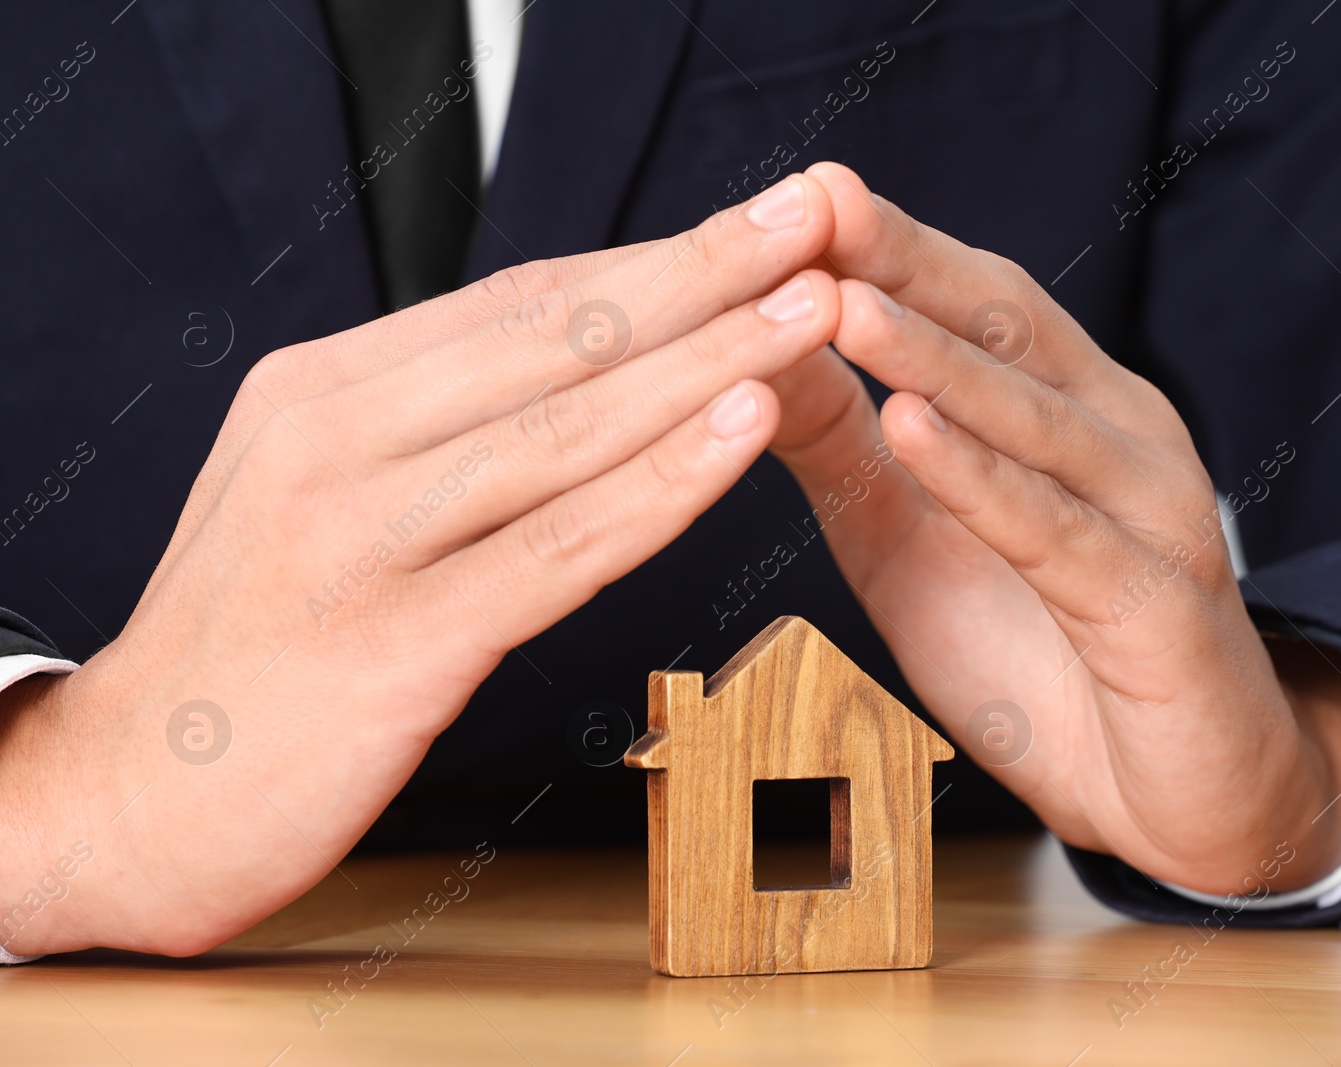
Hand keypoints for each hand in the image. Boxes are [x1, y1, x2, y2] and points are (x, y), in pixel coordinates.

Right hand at [0, 175, 840, 954]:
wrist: (125, 799)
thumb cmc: (248, 647)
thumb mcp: (312, 496)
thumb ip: (422, 431)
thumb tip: (568, 369)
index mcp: (322, 392)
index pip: (519, 303)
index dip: (651, 261)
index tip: (754, 227)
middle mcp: (336, 441)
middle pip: (556, 338)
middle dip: (704, 275)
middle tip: (816, 220)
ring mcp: (359, 539)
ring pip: (569, 428)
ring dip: (710, 360)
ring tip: (815, 308)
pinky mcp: (393, 646)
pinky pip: (558, 548)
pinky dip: (664, 483)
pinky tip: (745, 428)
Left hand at [770, 164, 1340, 894]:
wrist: (1182, 797)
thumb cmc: (1043, 657)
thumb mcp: (912, 544)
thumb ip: (849, 451)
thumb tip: (765, 355)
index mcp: (1070, 411)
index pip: (977, 306)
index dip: (891, 250)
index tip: (802, 195)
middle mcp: (1122, 439)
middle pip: (1009, 329)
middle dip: (907, 266)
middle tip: (817, 201)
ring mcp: (1150, 515)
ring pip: (1032, 419)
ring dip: (934, 359)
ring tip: (845, 304)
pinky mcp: (1156, 608)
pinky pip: (1057, 533)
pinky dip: (982, 481)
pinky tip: (914, 430)